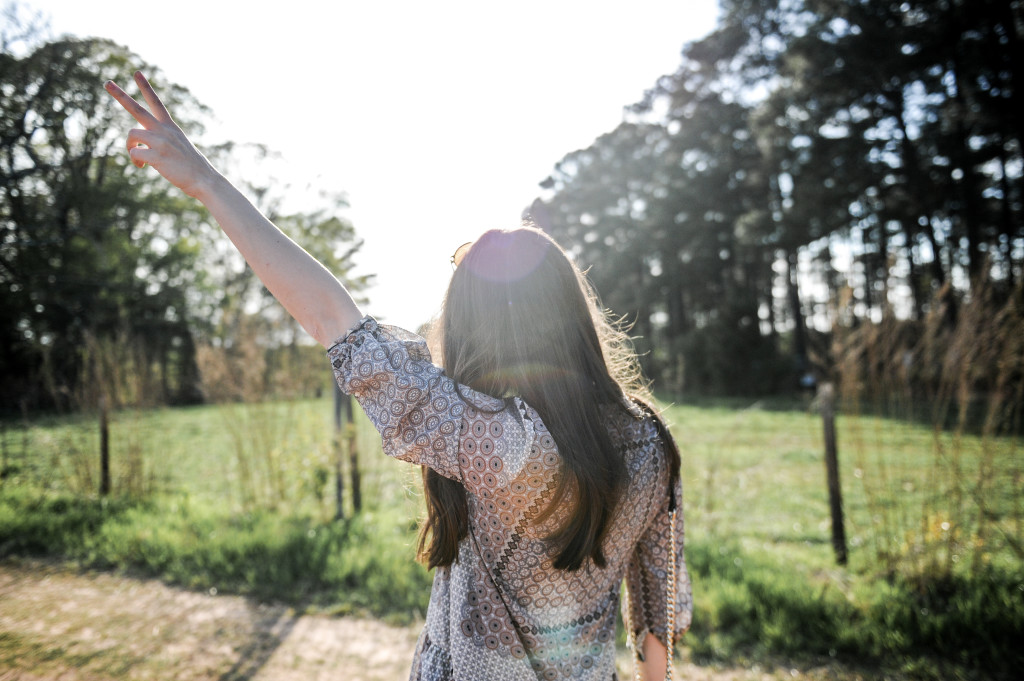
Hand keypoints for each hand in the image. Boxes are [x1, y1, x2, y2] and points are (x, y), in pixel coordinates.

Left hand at [105, 71, 219, 199]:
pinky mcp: (157, 156)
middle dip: (120, 95)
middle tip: (107, 83)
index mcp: (170, 127)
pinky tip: (142, 167)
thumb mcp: (178, 145)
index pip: (156, 102)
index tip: (137, 73)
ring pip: (132, 134)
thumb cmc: (191, 166)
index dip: (146, 87)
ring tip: (136, 158)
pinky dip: (135, 160)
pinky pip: (135, 153)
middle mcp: (164, 131)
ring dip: (129, 146)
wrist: (204, 179)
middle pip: (137, 109)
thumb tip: (139, 141)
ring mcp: (161, 142)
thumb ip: (160, 138)